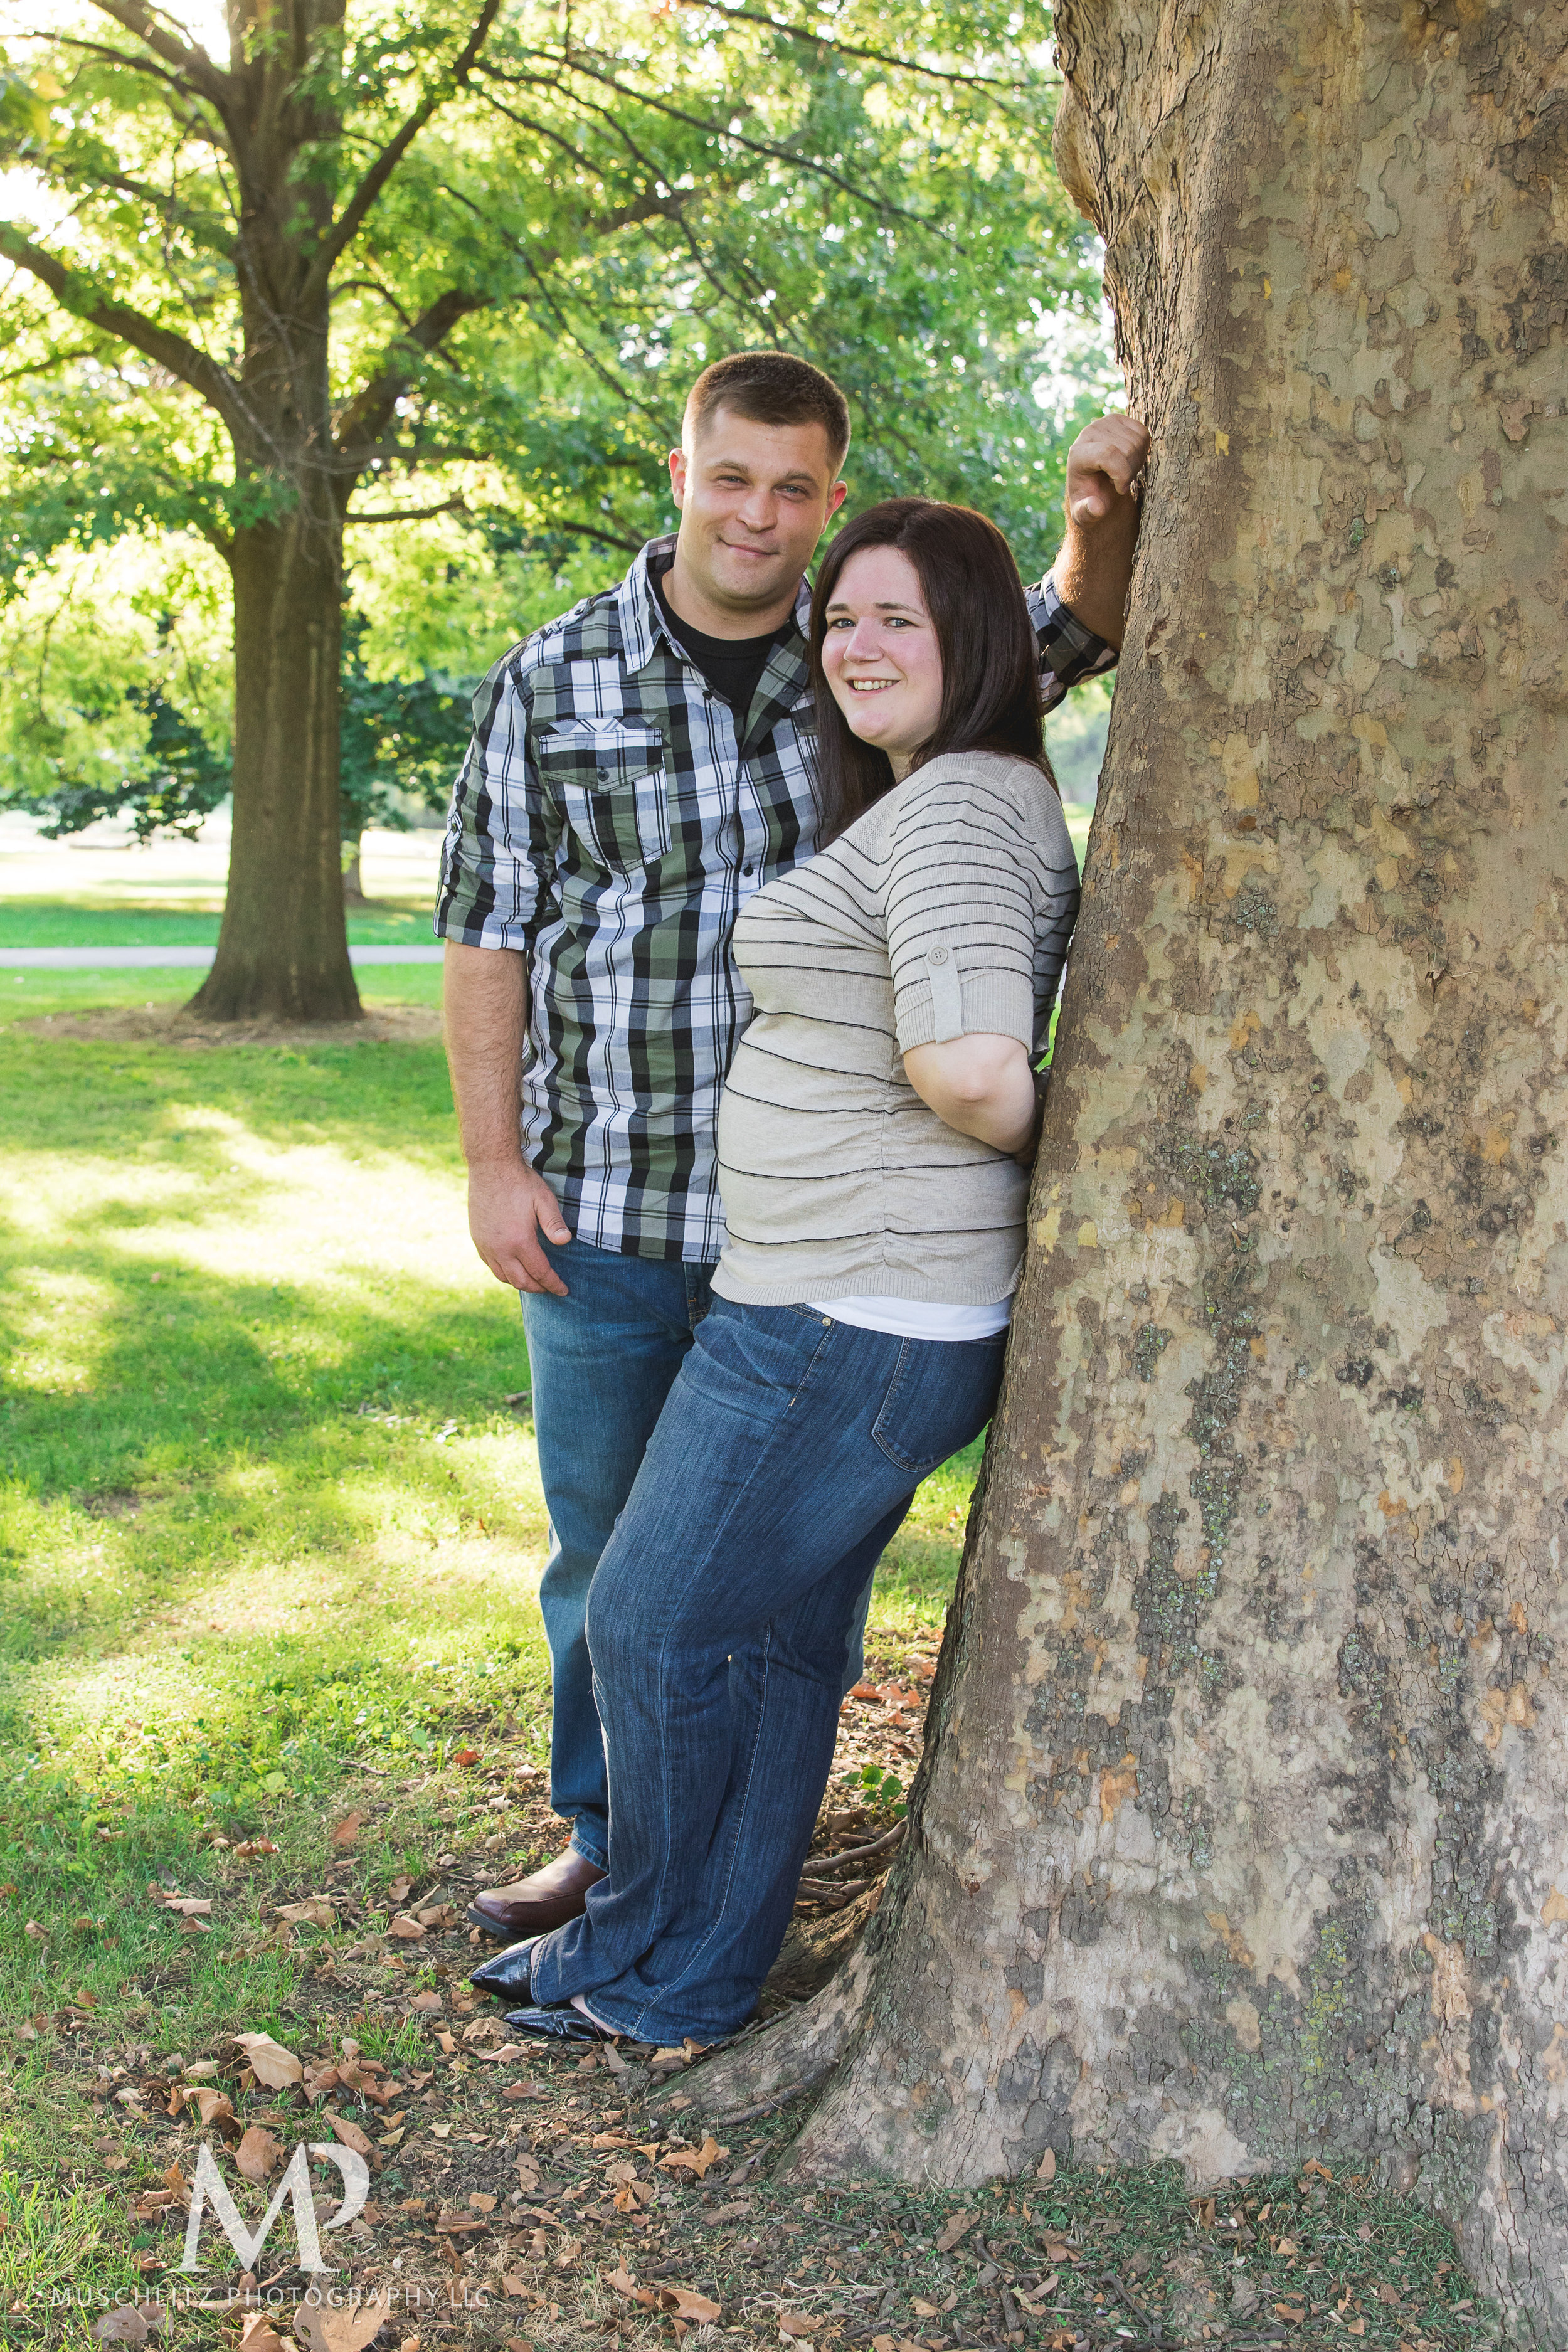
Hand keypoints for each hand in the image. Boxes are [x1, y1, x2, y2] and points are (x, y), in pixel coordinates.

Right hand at [467, 1162, 572, 1295]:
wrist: (490, 1167)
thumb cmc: (520, 1182)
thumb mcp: (543, 1200)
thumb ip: (554, 1223)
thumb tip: (565, 1242)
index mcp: (519, 1241)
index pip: (540, 1272)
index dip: (553, 1284)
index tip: (563, 1291)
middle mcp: (500, 1249)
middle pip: (521, 1281)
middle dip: (538, 1288)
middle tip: (550, 1288)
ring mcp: (486, 1246)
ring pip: (503, 1277)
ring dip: (520, 1283)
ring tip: (533, 1281)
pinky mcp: (477, 1240)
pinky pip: (490, 1266)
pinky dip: (503, 1273)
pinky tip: (512, 1268)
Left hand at [1065, 412, 1149, 529]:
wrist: (1095, 485)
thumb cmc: (1091, 502)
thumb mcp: (1084, 515)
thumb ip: (1087, 513)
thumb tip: (1096, 507)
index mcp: (1077, 454)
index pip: (1108, 453)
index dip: (1122, 474)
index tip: (1121, 490)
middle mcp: (1089, 433)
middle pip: (1127, 448)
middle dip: (1130, 472)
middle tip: (1120, 482)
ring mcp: (1104, 423)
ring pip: (1138, 441)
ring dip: (1137, 463)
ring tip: (1123, 472)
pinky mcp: (1119, 419)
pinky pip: (1143, 434)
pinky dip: (1143, 451)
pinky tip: (1130, 460)